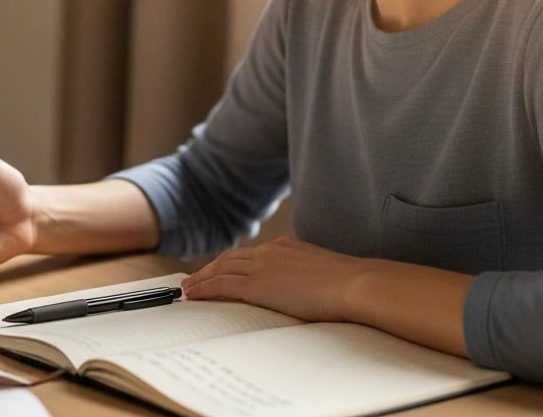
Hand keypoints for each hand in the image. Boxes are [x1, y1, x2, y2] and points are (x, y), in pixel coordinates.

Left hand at [181, 235, 364, 320]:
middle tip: (194, 278)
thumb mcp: (325, 275)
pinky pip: (222, 284)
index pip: (251, 254)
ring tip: (187, 287)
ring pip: (220, 268)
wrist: (355, 284)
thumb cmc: (350, 286)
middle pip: (230, 258)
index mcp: (287, 246)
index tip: (221, 269)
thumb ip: (309, 278)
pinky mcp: (257, 284)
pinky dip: (204, 288)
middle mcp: (271, 250)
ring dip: (201, 278)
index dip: (232, 262)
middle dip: (210, 268)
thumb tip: (309, 293)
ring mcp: (263, 265)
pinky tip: (193, 294)